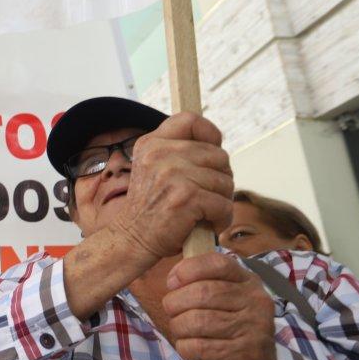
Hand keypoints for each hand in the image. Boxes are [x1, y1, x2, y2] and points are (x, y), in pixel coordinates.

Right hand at [111, 113, 233, 260]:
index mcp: (151, 143)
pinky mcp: (186, 197)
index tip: (212, 152)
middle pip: (218, 155)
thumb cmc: (152, 207)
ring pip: (225, 181)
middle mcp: (159, 154)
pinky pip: (224, 204)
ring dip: (222, 201)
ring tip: (205, 212)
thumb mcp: (154, 169)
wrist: (133, 239)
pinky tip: (209, 224)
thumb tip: (217, 147)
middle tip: (208, 195)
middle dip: (221, 178)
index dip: (210, 133)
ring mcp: (172, 175)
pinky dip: (222, 219)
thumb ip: (178, 153)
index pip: (190, 120)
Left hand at [163, 253, 276, 359]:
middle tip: (171, 312)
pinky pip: (200, 346)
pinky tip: (190, 350)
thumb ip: (204, 283)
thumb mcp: (225, 302)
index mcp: (249, 283)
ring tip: (181, 332)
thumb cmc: (231, 332)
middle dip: (175, 303)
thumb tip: (174, 276)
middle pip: (203, 292)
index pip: (218, 263)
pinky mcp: (245, 354)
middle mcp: (256, 302)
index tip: (172, 282)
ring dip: (179, 327)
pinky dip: (186, 348)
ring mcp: (254, 328)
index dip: (188, 269)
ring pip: (198, 320)